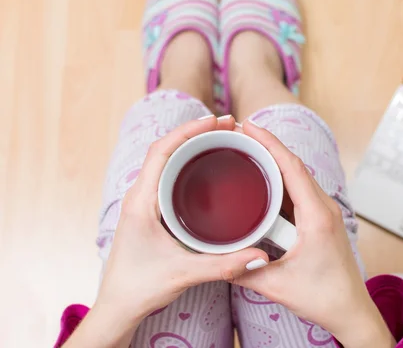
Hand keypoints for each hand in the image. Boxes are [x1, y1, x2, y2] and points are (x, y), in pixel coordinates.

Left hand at [96, 115, 268, 322]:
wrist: (119, 305)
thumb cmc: (140, 287)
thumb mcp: (184, 273)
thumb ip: (224, 264)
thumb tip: (260, 254)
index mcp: (141, 201)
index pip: (161, 151)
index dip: (188, 130)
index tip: (215, 121)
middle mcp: (139, 195)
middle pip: (165, 148)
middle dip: (196, 131)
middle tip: (229, 125)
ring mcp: (144, 202)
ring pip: (166, 159)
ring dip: (191, 144)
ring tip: (222, 137)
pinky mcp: (151, 210)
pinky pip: (168, 174)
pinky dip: (188, 161)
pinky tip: (207, 166)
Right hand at [236, 121, 394, 347]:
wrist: (350, 310)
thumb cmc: (324, 297)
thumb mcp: (277, 285)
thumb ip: (244, 270)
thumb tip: (217, 258)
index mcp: (317, 216)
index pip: (292, 167)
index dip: (269, 143)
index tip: (248, 126)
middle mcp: (324, 208)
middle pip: (294, 165)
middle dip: (267, 146)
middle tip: (239, 136)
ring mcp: (325, 212)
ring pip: (298, 177)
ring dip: (275, 162)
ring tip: (247, 152)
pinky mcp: (322, 220)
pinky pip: (300, 192)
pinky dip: (281, 181)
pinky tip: (263, 182)